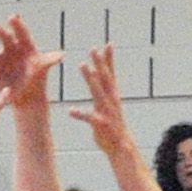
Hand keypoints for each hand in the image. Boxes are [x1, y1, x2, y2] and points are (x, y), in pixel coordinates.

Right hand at [0, 12, 64, 111]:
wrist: (26, 96)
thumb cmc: (37, 80)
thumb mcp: (43, 69)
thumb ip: (50, 60)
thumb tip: (61, 55)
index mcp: (24, 44)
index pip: (21, 31)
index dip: (17, 24)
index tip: (13, 17)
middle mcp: (10, 48)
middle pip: (4, 37)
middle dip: (0, 32)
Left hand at [65, 42, 134, 162]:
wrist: (121, 147)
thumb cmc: (112, 124)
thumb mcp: (108, 103)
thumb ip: (102, 87)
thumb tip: (94, 71)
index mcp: (113, 95)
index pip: (111, 74)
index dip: (109, 59)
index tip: (108, 43)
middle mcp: (111, 100)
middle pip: (105, 78)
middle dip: (100, 63)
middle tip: (93, 48)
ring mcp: (107, 112)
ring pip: (99, 92)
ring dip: (91, 79)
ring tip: (83, 66)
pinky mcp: (101, 125)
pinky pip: (90, 118)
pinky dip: (81, 114)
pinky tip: (70, 111)